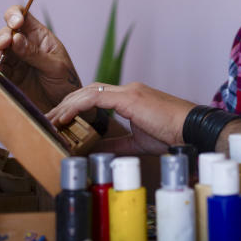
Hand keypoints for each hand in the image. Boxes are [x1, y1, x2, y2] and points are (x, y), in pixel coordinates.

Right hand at [0, 5, 81, 109]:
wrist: (64, 110)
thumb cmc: (66, 84)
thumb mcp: (56, 67)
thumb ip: (35, 53)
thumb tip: (15, 38)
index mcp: (40, 36)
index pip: (23, 16)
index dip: (15, 15)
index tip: (15, 23)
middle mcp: (25, 46)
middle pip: (7, 32)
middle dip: (3, 35)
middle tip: (5, 43)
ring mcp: (16, 61)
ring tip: (0, 55)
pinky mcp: (9, 77)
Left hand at [46, 82, 194, 153]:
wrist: (191, 129)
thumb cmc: (171, 134)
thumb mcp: (137, 142)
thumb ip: (116, 144)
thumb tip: (96, 151)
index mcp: (130, 97)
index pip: (95, 95)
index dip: (76, 106)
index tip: (60, 120)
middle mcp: (127, 89)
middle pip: (87, 90)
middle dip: (66, 103)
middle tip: (49, 119)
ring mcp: (128, 91)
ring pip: (87, 91)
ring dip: (67, 105)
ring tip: (51, 119)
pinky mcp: (129, 97)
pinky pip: (95, 97)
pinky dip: (77, 106)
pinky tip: (65, 117)